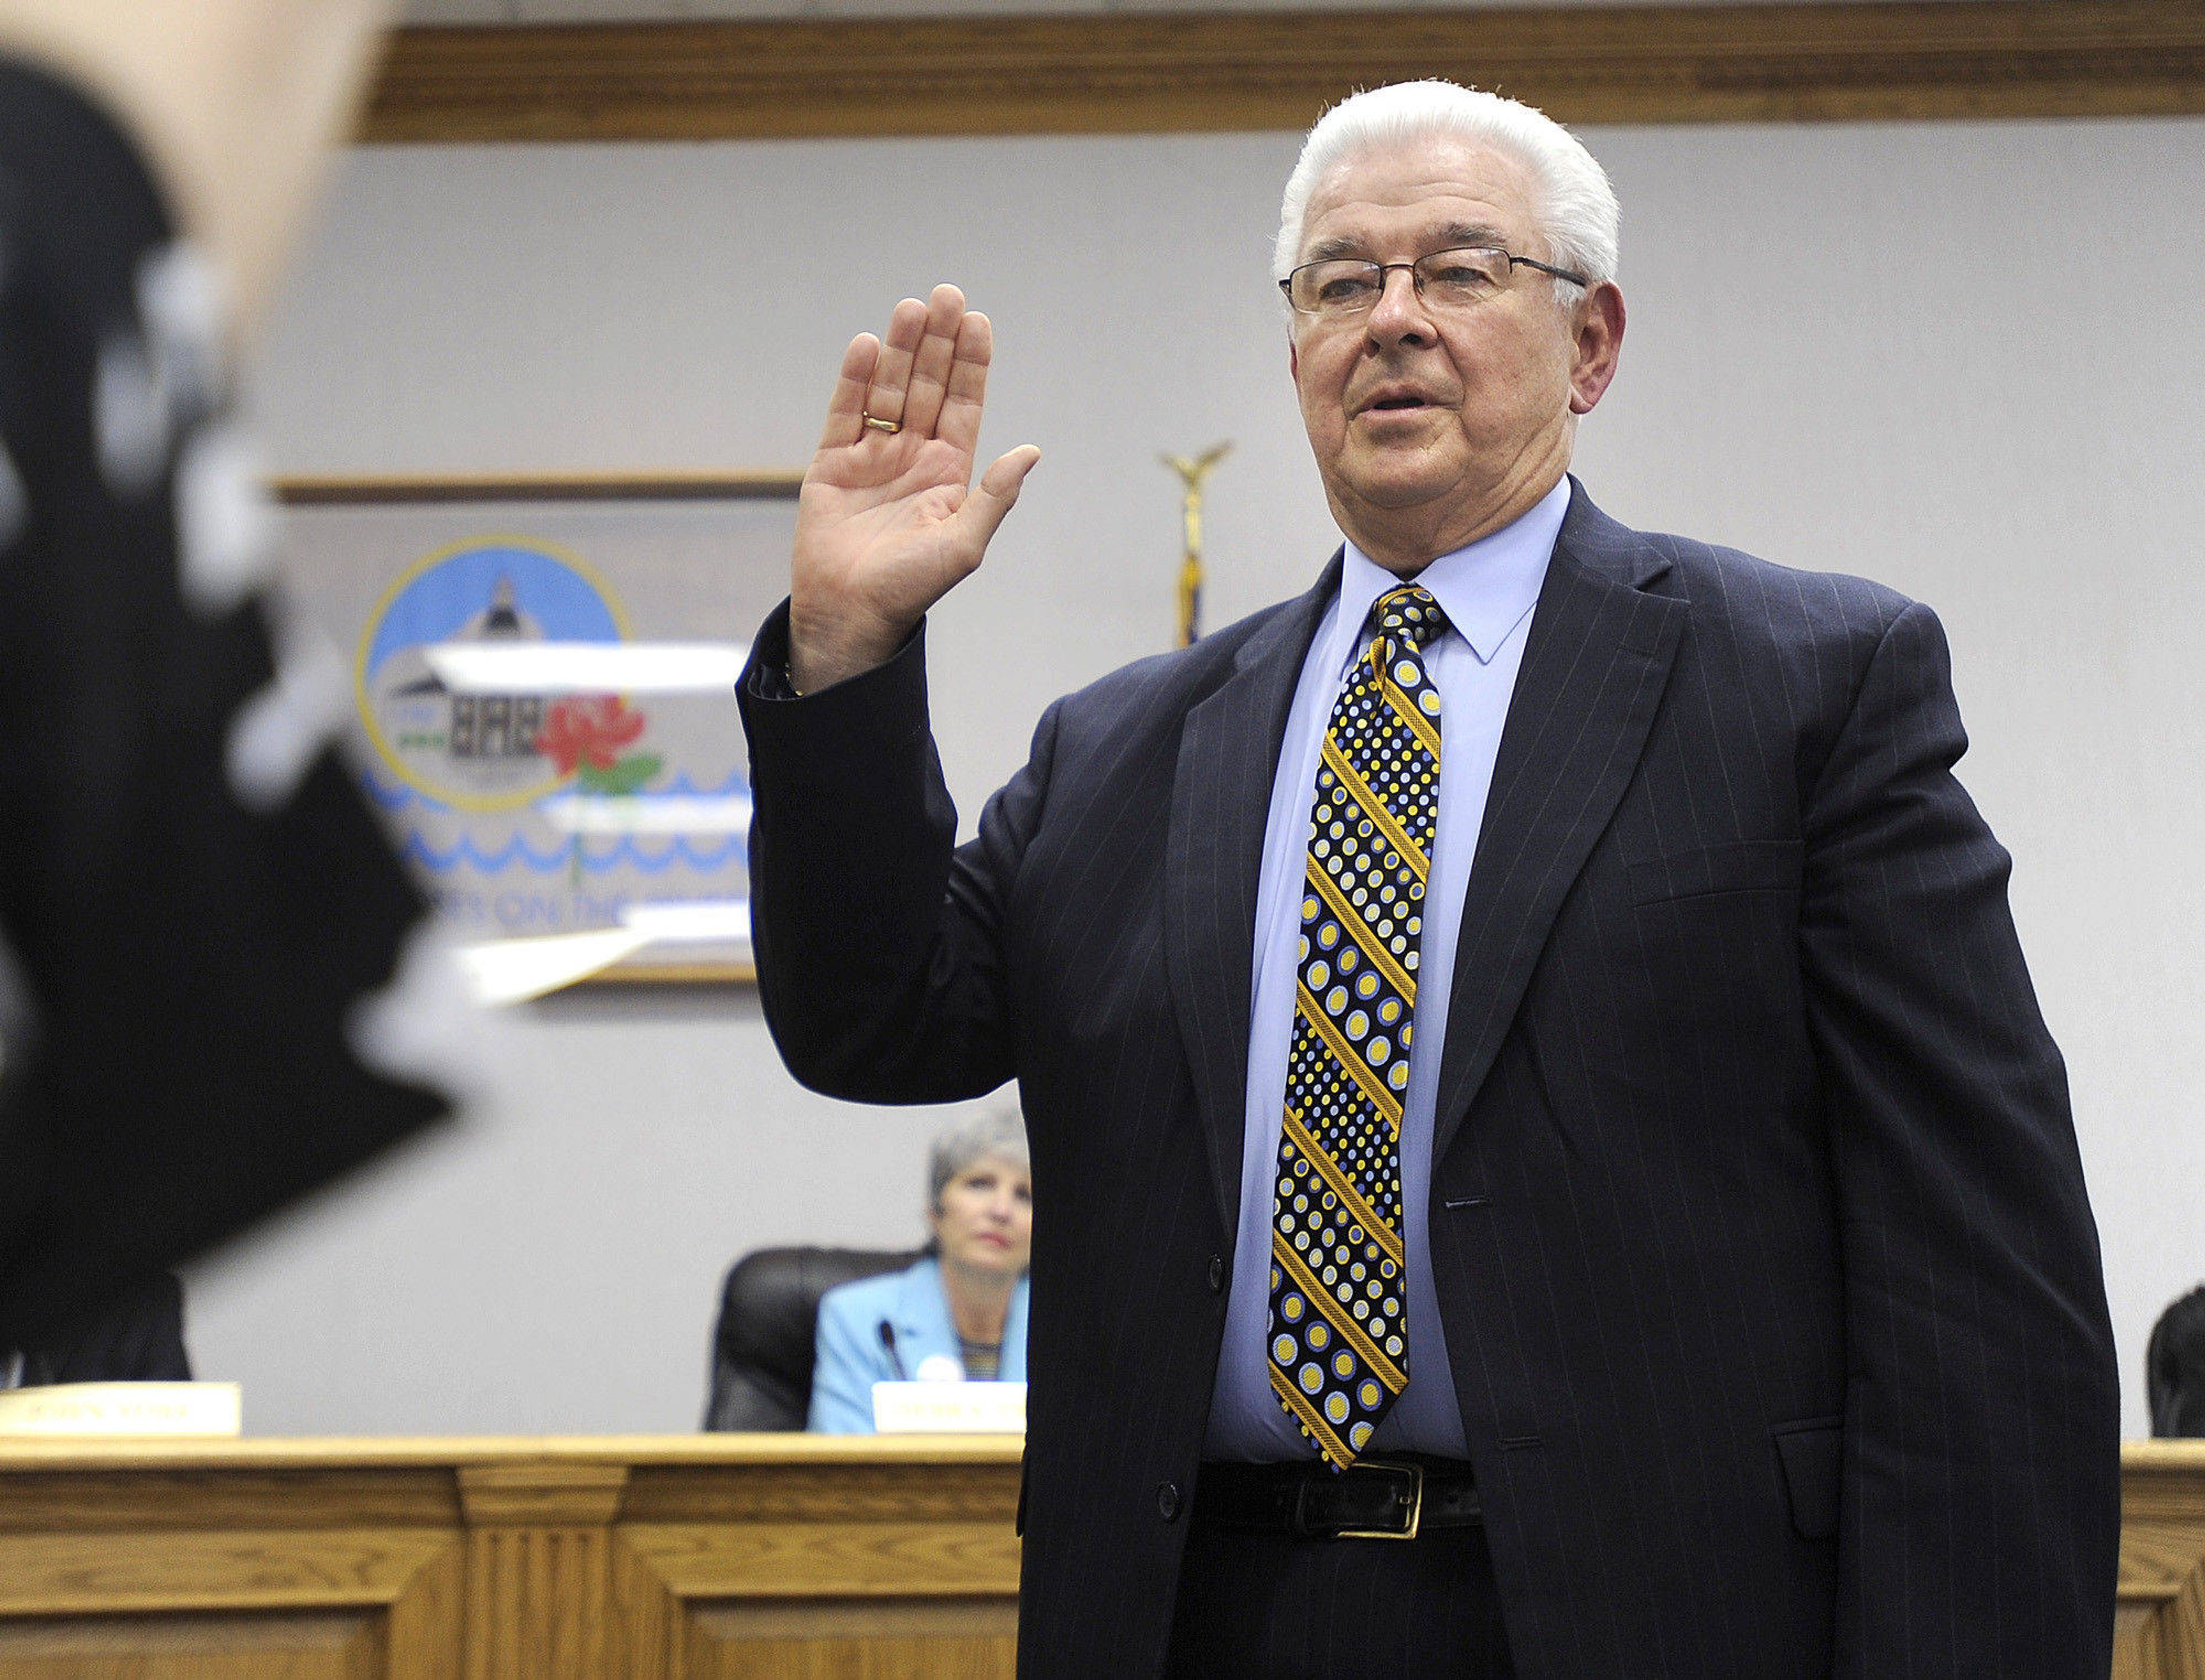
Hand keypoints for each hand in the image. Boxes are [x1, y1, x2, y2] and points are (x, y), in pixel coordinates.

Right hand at [788, 284, 1040, 691]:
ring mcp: (872, 458)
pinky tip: (865, 345)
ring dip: (898, 349)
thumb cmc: (912, 587)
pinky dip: (853, 380)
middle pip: (927, 386)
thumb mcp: (964, 544)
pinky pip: (845, 413)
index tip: (977, 321)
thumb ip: (995, 496)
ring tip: (910, 308)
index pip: (963, 405)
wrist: (851, 614)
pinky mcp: (832, 465)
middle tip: (946, 295)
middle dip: (937, 342)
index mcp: (949, 473)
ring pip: (887, 390)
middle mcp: (912, 457)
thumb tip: (1032, 452)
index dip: (971, 364)